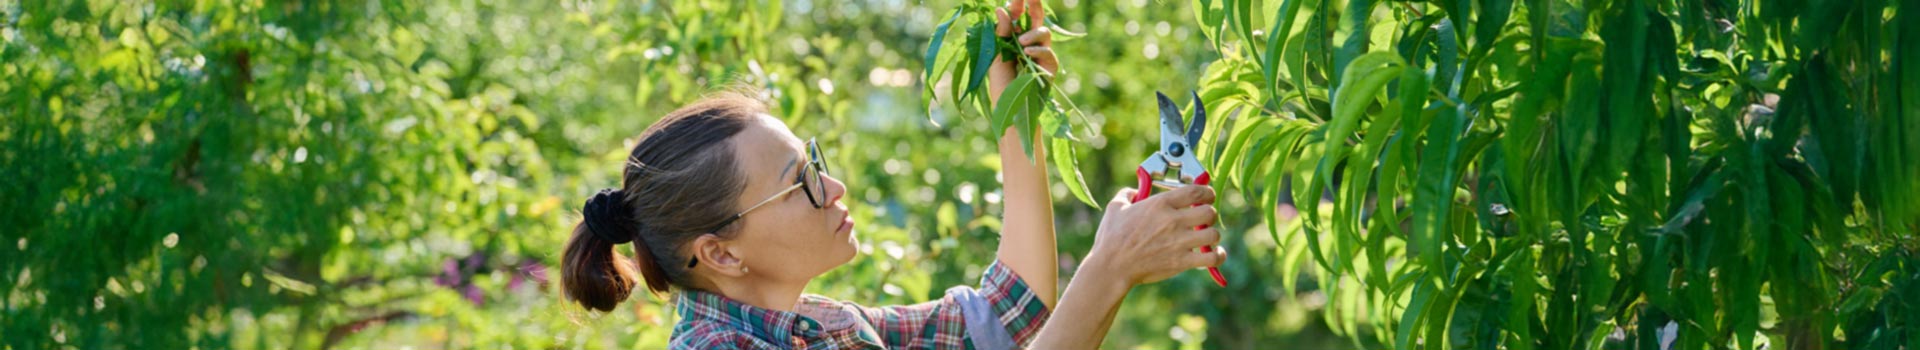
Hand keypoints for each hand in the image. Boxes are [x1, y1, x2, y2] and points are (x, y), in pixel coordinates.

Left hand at [986, 0, 1059, 103]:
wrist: (1010, 111)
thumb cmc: (1001, 84)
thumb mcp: (996, 56)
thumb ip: (1001, 33)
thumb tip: (1001, 9)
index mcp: (1014, 39)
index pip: (1018, 16)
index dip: (1018, 4)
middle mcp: (1030, 44)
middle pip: (1036, 18)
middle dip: (1034, 5)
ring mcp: (1041, 54)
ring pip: (1044, 33)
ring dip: (1033, 34)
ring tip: (1022, 43)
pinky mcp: (1050, 67)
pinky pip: (1048, 52)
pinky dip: (1038, 50)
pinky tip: (1027, 53)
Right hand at [1082, 185, 1224, 286]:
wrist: (1111, 267)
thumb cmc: (1111, 238)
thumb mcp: (1115, 208)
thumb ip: (1127, 194)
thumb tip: (1135, 191)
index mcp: (1160, 204)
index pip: (1197, 191)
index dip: (1207, 192)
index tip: (1207, 195)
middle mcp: (1173, 221)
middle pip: (1209, 212)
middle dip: (1209, 214)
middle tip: (1202, 218)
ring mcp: (1179, 242)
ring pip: (1213, 234)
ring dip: (1211, 235)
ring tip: (1204, 237)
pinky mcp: (1182, 262)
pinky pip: (1212, 258)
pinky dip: (1217, 256)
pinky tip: (1214, 254)